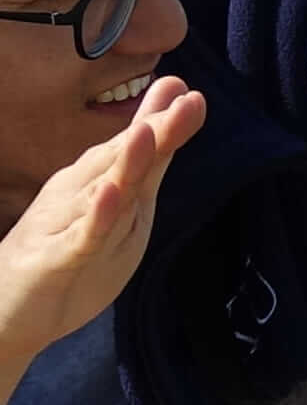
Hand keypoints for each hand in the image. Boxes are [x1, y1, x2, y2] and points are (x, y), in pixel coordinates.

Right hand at [0, 78, 201, 385]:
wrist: (7, 311)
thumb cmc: (65, 257)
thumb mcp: (115, 214)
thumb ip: (140, 171)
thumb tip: (163, 128)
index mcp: (92, 186)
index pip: (133, 151)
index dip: (162, 122)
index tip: (190, 92)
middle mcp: (76, 196)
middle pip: (119, 160)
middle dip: (153, 129)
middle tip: (184, 98)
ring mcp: (63, 225)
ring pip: (99, 191)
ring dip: (124, 161)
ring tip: (147, 133)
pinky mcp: (55, 258)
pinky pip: (79, 236)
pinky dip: (94, 216)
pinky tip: (109, 195)